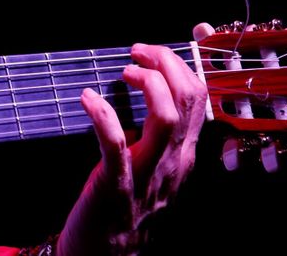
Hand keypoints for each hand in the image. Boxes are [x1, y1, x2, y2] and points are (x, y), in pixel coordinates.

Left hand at [57, 23, 212, 255]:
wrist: (108, 252)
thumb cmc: (124, 202)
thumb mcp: (152, 165)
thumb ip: (157, 134)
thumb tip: (149, 89)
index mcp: (182, 154)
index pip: (199, 99)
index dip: (180, 64)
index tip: (151, 51)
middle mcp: (173, 162)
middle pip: (189, 100)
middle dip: (166, 64)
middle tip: (137, 52)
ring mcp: (147, 174)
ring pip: (167, 119)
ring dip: (148, 84)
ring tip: (124, 71)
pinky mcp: (115, 185)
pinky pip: (115, 144)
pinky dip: (102, 115)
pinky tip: (87, 98)